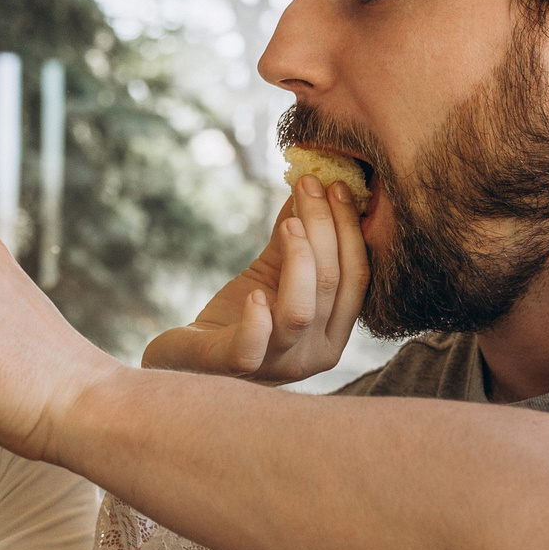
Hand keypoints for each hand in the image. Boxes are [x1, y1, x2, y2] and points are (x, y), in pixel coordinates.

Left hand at [143, 177, 366, 383]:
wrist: (191, 355)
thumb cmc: (239, 315)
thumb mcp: (273, 270)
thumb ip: (295, 235)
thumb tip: (312, 182)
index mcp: (332, 332)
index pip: (356, 278)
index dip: (349, 229)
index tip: (336, 185)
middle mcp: (313, 354)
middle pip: (331, 285)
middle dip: (324, 228)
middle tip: (309, 185)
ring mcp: (276, 365)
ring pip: (300, 312)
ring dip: (298, 261)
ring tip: (288, 224)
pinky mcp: (235, 368)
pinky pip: (252, 348)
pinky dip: (257, 319)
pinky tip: (254, 293)